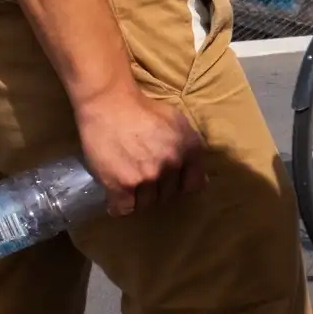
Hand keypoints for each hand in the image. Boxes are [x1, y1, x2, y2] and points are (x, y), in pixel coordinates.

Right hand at [74, 85, 205, 216]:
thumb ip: (190, 149)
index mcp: (190, 149)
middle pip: (168, 195)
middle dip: (157, 188)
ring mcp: (148, 177)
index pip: (194, 185)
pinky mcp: (122, 185)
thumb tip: (203, 179)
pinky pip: (124, 209)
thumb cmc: (143, 110)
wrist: (109, 104)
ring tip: (128, 179)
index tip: (170, 181)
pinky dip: (119, 205)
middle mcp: (173, 164)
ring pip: (146, 203)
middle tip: (142, 173)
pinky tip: (116, 194)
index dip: (181, 185)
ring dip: (138, 196)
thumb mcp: (177, 123)